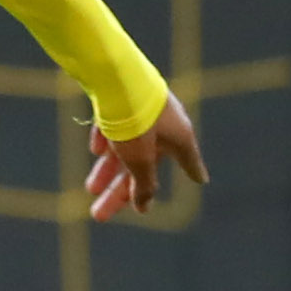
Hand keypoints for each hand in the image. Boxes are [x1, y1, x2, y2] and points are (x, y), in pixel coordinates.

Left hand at [88, 95, 212, 220]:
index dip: (194, 170)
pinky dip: (106, 140)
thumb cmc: (136, 121)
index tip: (200, 179)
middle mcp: (164, 122)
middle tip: (98, 215)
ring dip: (106, 170)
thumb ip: (144, 184)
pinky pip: (115, 125)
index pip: (189, 160)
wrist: (115, 76)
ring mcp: (143, 107)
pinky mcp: (121, 96)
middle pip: (144, 164)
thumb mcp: (140, 160)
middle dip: (119, 191)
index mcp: (178, 136)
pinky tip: (96, 149)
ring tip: (89, 189)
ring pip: (125, 147)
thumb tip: (144, 207)